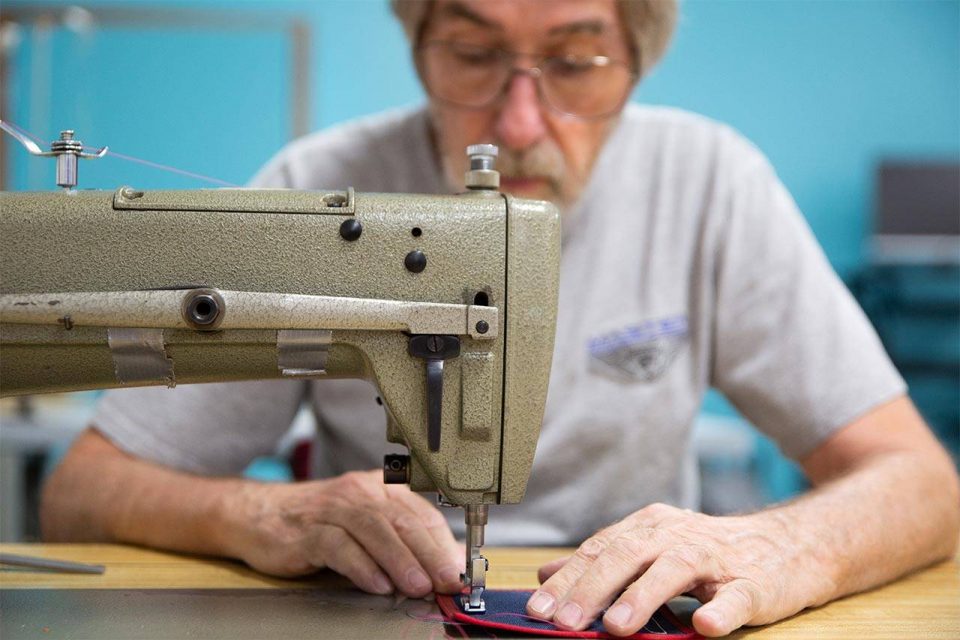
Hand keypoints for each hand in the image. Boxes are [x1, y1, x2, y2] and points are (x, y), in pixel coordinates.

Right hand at [222, 469, 462, 597]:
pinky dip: (361, 566)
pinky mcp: (308, 531)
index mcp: (382, 488)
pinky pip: (339, 546)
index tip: (459, 572)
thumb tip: (445, 567)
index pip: (422, 515)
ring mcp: (333, 509)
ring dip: (400, 560)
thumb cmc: (321, 523)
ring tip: (418, 586)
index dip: (443, 545)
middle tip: (447, 581)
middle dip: (430, 554)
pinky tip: (377, 585)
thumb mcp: (367, 525)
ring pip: (374, 531)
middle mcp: (360, 492)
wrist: (261, 513)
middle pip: (403, 522)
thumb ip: (404, 541)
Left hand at [526, 503, 835, 636]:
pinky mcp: (754, 583)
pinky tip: (704, 626)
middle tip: (564, 621)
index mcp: (649, 526)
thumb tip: (546, 574)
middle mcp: (677, 535)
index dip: (567, 579)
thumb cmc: (711, 551)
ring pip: (675, 571)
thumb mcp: (652, 547)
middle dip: (592, 589)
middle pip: (628, 555)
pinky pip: (736, 597)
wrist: (790, 544)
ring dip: (643, 598)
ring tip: (616, 626)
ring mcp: (717, 557)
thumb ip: (602, 560)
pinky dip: (721, 610)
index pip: (599, 550)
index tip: (537, 607)